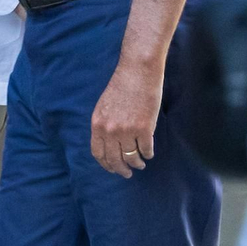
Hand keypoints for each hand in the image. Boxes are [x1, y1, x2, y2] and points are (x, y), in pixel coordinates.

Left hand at [90, 61, 161, 177]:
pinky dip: (148, 154)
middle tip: (126, 174)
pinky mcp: (144, 129)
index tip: (112, 168)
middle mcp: (109, 131)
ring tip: (139, 164)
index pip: (98, 153)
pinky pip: (146, 150)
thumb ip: (104, 125)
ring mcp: (127, 131)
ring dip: (136, 164)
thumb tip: (109, 144)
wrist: (137, 72)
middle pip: (114, 159)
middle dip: (121, 170)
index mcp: (97, 124)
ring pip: (131, 158)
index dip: (105, 164)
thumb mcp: (104, 106)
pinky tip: (149, 153)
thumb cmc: (122, 86)